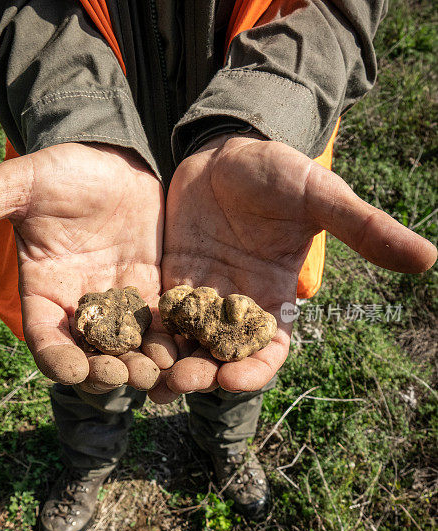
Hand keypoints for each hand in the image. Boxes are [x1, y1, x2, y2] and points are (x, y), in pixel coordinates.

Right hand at [0, 142, 175, 389]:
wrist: (110, 156)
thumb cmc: (60, 170)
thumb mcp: (17, 185)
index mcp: (44, 296)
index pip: (47, 342)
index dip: (57, 359)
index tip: (75, 370)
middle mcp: (82, 311)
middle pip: (92, 357)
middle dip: (109, 371)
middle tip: (128, 376)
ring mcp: (121, 307)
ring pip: (132, 351)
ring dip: (146, 366)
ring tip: (163, 372)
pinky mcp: (155, 295)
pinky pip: (165, 329)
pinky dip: (174, 344)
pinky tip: (190, 351)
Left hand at [161, 135, 436, 394]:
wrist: (228, 148)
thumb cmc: (279, 172)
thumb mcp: (320, 197)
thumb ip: (364, 229)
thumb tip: (429, 257)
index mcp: (275, 300)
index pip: (271, 352)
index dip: (256, 370)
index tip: (236, 380)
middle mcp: (237, 308)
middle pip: (221, 358)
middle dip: (202, 374)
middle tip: (180, 382)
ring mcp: (200, 296)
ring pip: (185, 344)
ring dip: (168, 362)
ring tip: (145, 376)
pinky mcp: (169, 281)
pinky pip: (157, 316)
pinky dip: (144, 332)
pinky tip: (122, 342)